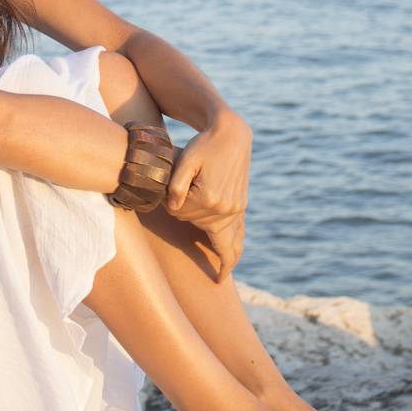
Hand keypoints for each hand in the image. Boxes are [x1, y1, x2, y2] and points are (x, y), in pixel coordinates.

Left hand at [163, 111, 251, 281]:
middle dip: (186, 214)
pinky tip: (230, 263)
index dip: (171, 201)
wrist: (231, 135)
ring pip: (221, 237)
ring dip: (218, 251)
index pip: (178, 212)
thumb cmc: (203, 145)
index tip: (171, 187)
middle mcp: (225, 208)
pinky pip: (238, 234)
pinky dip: (234, 249)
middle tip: (181, 198)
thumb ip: (175, 185)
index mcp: (209, 198)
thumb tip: (172, 207)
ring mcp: (235, 209)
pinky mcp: (240, 206)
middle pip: (195, 224)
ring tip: (220, 275)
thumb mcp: (185, 160)